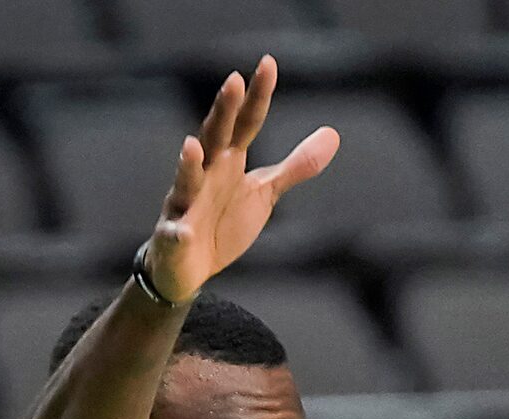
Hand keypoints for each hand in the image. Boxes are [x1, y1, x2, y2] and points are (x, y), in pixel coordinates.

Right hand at [144, 56, 337, 303]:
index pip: (245, 122)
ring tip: (192, 146)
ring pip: (186, 181)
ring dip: (189, 165)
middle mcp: (205, 174)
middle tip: (233, 81)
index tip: (268, 62)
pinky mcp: (174, 237)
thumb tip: (334, 134)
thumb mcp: (265, 191)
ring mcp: (186, 203)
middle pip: (214, 138)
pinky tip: (182, 233)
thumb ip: (297, 165)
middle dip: (222, 112)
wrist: (190, 265)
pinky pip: (175, 235)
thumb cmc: (225, 221)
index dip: (257, 96)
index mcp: (229, 160)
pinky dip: (177, 234)